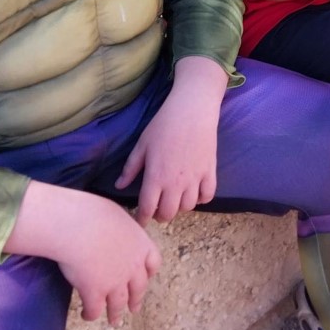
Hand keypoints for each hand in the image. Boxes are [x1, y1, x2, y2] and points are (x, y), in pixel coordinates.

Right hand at [7, 183, 160, 325]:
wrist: (78, 228)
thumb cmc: (94, 213)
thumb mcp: (117, 215)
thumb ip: (121, 229)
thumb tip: (114, 229)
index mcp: (141, 245)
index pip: (153, 263)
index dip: (149, 272)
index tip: (146, 278)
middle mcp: (132, 267)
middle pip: (138, 288)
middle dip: (135, 299)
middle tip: (133, 308)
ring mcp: (115, 283)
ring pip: (118, 304)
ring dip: (116, 313)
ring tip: (114, 320)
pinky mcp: (95, 294)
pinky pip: (95, 310)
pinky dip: (91, 314)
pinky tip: (87, 315)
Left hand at [115, 58, 226, 224]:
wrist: (192, 109)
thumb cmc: (163, 125)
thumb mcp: (142, 145)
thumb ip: (131, 168)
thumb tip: (119, 185)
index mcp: (156, 177)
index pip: (147, 209)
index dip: (142, 218)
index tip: (139, 219)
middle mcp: (175, 183)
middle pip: (168, 214)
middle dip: (159, 215)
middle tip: (156, 207)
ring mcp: (195, 179)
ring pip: (187, 207)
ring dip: (179, 207)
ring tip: (174, 198)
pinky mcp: (210, 172)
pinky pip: (207, 196)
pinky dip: (201, 199)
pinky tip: (194, 191)